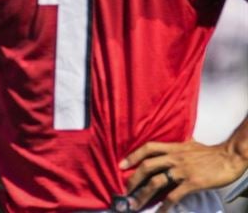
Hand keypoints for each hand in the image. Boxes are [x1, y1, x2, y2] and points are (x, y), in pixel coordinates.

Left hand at [122, 139, 247, 209]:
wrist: (230, 157)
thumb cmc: (211, 152)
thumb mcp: (190, 144)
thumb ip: (177, 147)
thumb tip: (169, 146)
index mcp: (173, 148)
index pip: (148, 148)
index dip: (132, 156)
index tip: (120, 165)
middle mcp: (174, 158)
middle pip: (146, 167)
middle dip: (132, 180)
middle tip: (124, 191)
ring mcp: (182, 171)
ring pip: (155, 182)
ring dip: (142, 195)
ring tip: (134, 205)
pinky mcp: (192, 182)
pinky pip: (173, 196)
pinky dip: (164, 206)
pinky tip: (159, 212)